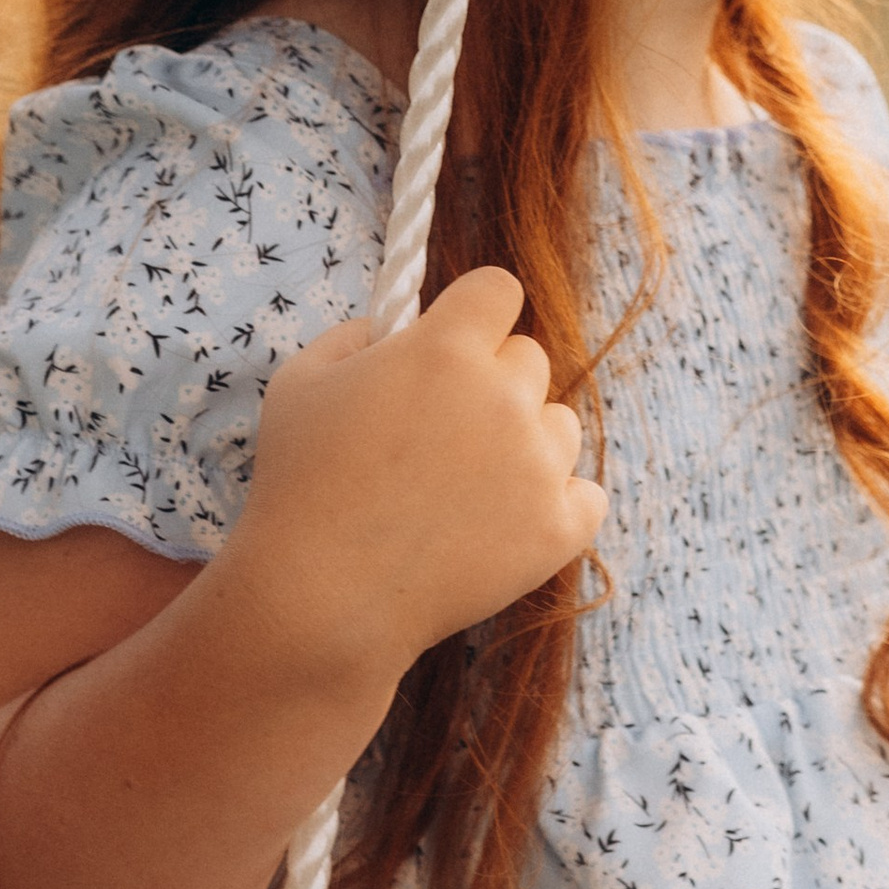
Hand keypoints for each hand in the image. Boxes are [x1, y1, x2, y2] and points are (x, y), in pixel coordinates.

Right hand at [228, 265, 606, 692]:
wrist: (321, 598)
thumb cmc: (300, 486)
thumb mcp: (300, 383)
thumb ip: (355, 335)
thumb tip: (395, 326)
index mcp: (445, 350)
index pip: (498, 289)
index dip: (475, 313)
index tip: (456, 340)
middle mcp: (504, 397)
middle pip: (529, 358)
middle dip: (491, 383)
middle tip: (439, 434)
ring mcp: (539, 464)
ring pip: (560, 425)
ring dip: (525, 444)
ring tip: (462, 488)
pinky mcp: (559, 527)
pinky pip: (588, 495)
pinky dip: (555, 506)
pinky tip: (505, 521)